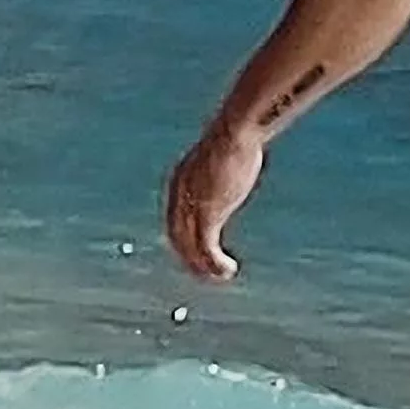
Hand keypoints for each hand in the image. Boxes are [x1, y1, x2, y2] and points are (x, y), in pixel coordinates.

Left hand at [161, 123, 258, 282]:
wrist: (235, 133)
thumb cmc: (235, 137)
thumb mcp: (222, 155)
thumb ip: (221, 167)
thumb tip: (233, 162)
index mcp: (180, 182)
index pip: (175, 219)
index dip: (184, 238)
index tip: (200, 250)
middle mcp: (179, 196)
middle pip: (176, 238)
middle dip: (189, 258)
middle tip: (206, 271)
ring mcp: (191, 206)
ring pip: (189, 249)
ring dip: (204, 267)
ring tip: (221, 275)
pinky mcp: (207, 215)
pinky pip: (206, 250)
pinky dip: (214, 265)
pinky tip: (228, 270)